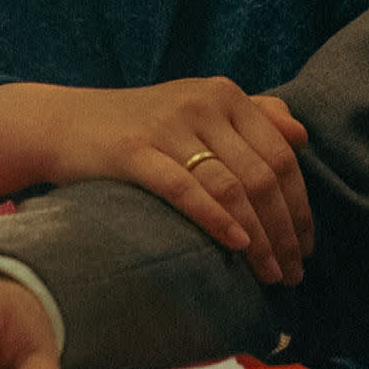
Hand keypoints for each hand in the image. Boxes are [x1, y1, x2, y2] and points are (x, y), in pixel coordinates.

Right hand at [0, 77, 311, 283]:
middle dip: (284, 231)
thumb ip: (251, 115)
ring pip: (232, 187)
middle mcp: (202, 103)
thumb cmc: (138, 125)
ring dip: (259, 239)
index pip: (282, 154)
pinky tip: (235, 246)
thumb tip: (301, 133)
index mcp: (224, 93)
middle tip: (291, 272)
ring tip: (268, 274)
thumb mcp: (197, 109)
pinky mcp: (135, 151)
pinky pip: (187, 189)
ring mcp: (168, 126)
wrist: (63, 123)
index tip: (305, 246)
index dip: (300, 205)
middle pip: (263, 175)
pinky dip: (217, 220)